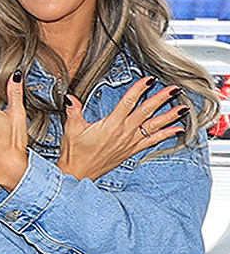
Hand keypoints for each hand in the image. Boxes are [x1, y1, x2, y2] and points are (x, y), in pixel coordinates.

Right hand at [58, 78, 185, 180]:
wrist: (79, 173)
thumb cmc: (75, 153)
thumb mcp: (71, 128)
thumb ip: (73, 111)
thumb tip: (70, 98)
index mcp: (110, 125)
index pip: (128, 103)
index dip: (139, 90)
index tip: (148, 80)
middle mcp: (124, 133)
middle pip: (146, 112)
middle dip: (161, 99)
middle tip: (173, 89)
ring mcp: (130, 142)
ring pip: (154, 126)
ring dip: (169, 116)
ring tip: (182, 108)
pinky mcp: (132, 150)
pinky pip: (153, 140)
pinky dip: (166, 134)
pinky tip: (177, 129)